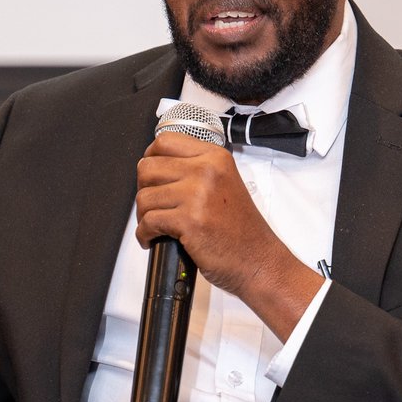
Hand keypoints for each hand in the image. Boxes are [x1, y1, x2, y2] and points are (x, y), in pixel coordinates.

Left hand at [134, 133, 322, 338]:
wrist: (258, 259)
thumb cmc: (242, 229)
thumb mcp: (225, 183)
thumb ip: (196, 171)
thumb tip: (157, 169)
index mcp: (215, 157)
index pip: (165, 141)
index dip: (151, 159)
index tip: (151, 175)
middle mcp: (207, 171)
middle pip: (148, 167)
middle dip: (143, 189)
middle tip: (152, 205)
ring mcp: (197, 195)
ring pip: (144, 196)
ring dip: (143, 215)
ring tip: (155, 226)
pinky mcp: (189, 221)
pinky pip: (148, 222)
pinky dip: (144, 234)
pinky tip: (152, 239)